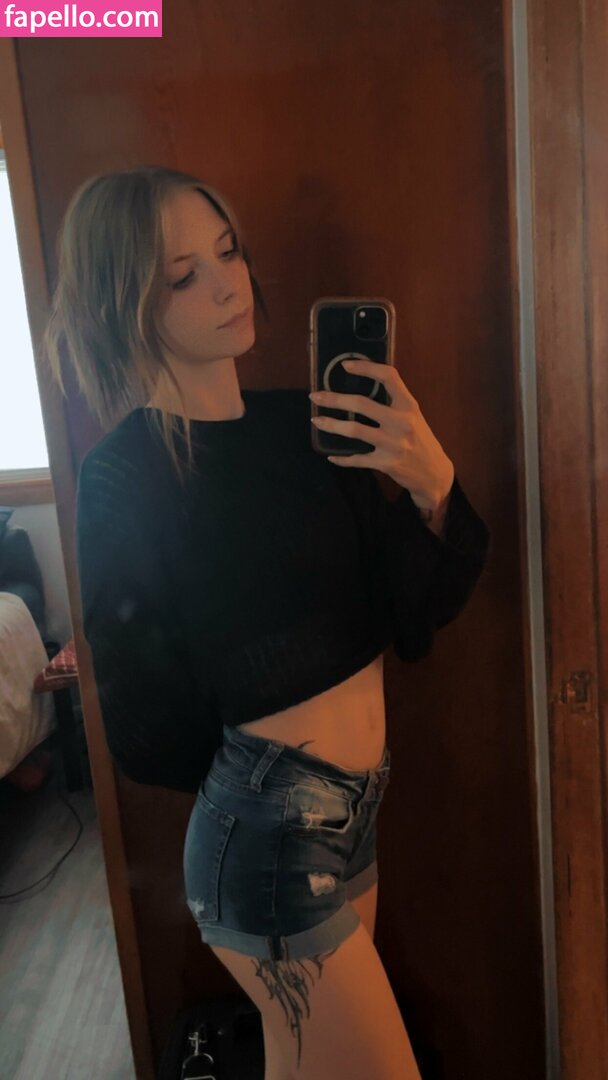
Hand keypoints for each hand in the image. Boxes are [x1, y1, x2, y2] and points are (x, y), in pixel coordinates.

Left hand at [310, 358, 454, 513]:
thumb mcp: (413, 415)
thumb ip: (394, 402)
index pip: (389, 377)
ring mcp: (393, 444)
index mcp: (409, 405)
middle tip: (316, 396)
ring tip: (317, 421)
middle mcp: (402, 422)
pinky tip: (332, 456)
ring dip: (331, 425)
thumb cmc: (420, 439)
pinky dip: (342, 458)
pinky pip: (357, 459)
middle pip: (362, 404)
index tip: (345, 365)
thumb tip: (363, 383)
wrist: (434, 473)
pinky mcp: (386, 463)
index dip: (366, 368)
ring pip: (354, 430)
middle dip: (334, 399)